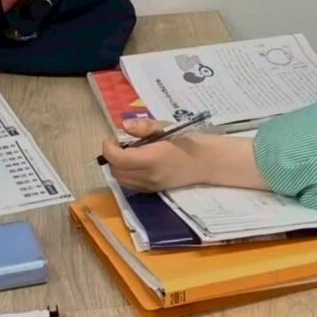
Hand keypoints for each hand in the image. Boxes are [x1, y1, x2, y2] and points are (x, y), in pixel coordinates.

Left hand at [100, 119, 270, 192]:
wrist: (208, 162)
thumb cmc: (189, 141)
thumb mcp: (167, 127)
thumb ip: (144, 127)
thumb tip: (124, 125)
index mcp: (151, 158)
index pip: (117, 158)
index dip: (108, 147)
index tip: (113, 137)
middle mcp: (148, 176)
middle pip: (115, 170)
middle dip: (112, 156)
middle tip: (120, 143)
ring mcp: (150, 186)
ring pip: (121, 180)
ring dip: (117, 166)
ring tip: (128, 153)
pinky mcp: (153, 190)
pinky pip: (130, 185)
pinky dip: (126, 174)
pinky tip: (136, 163)